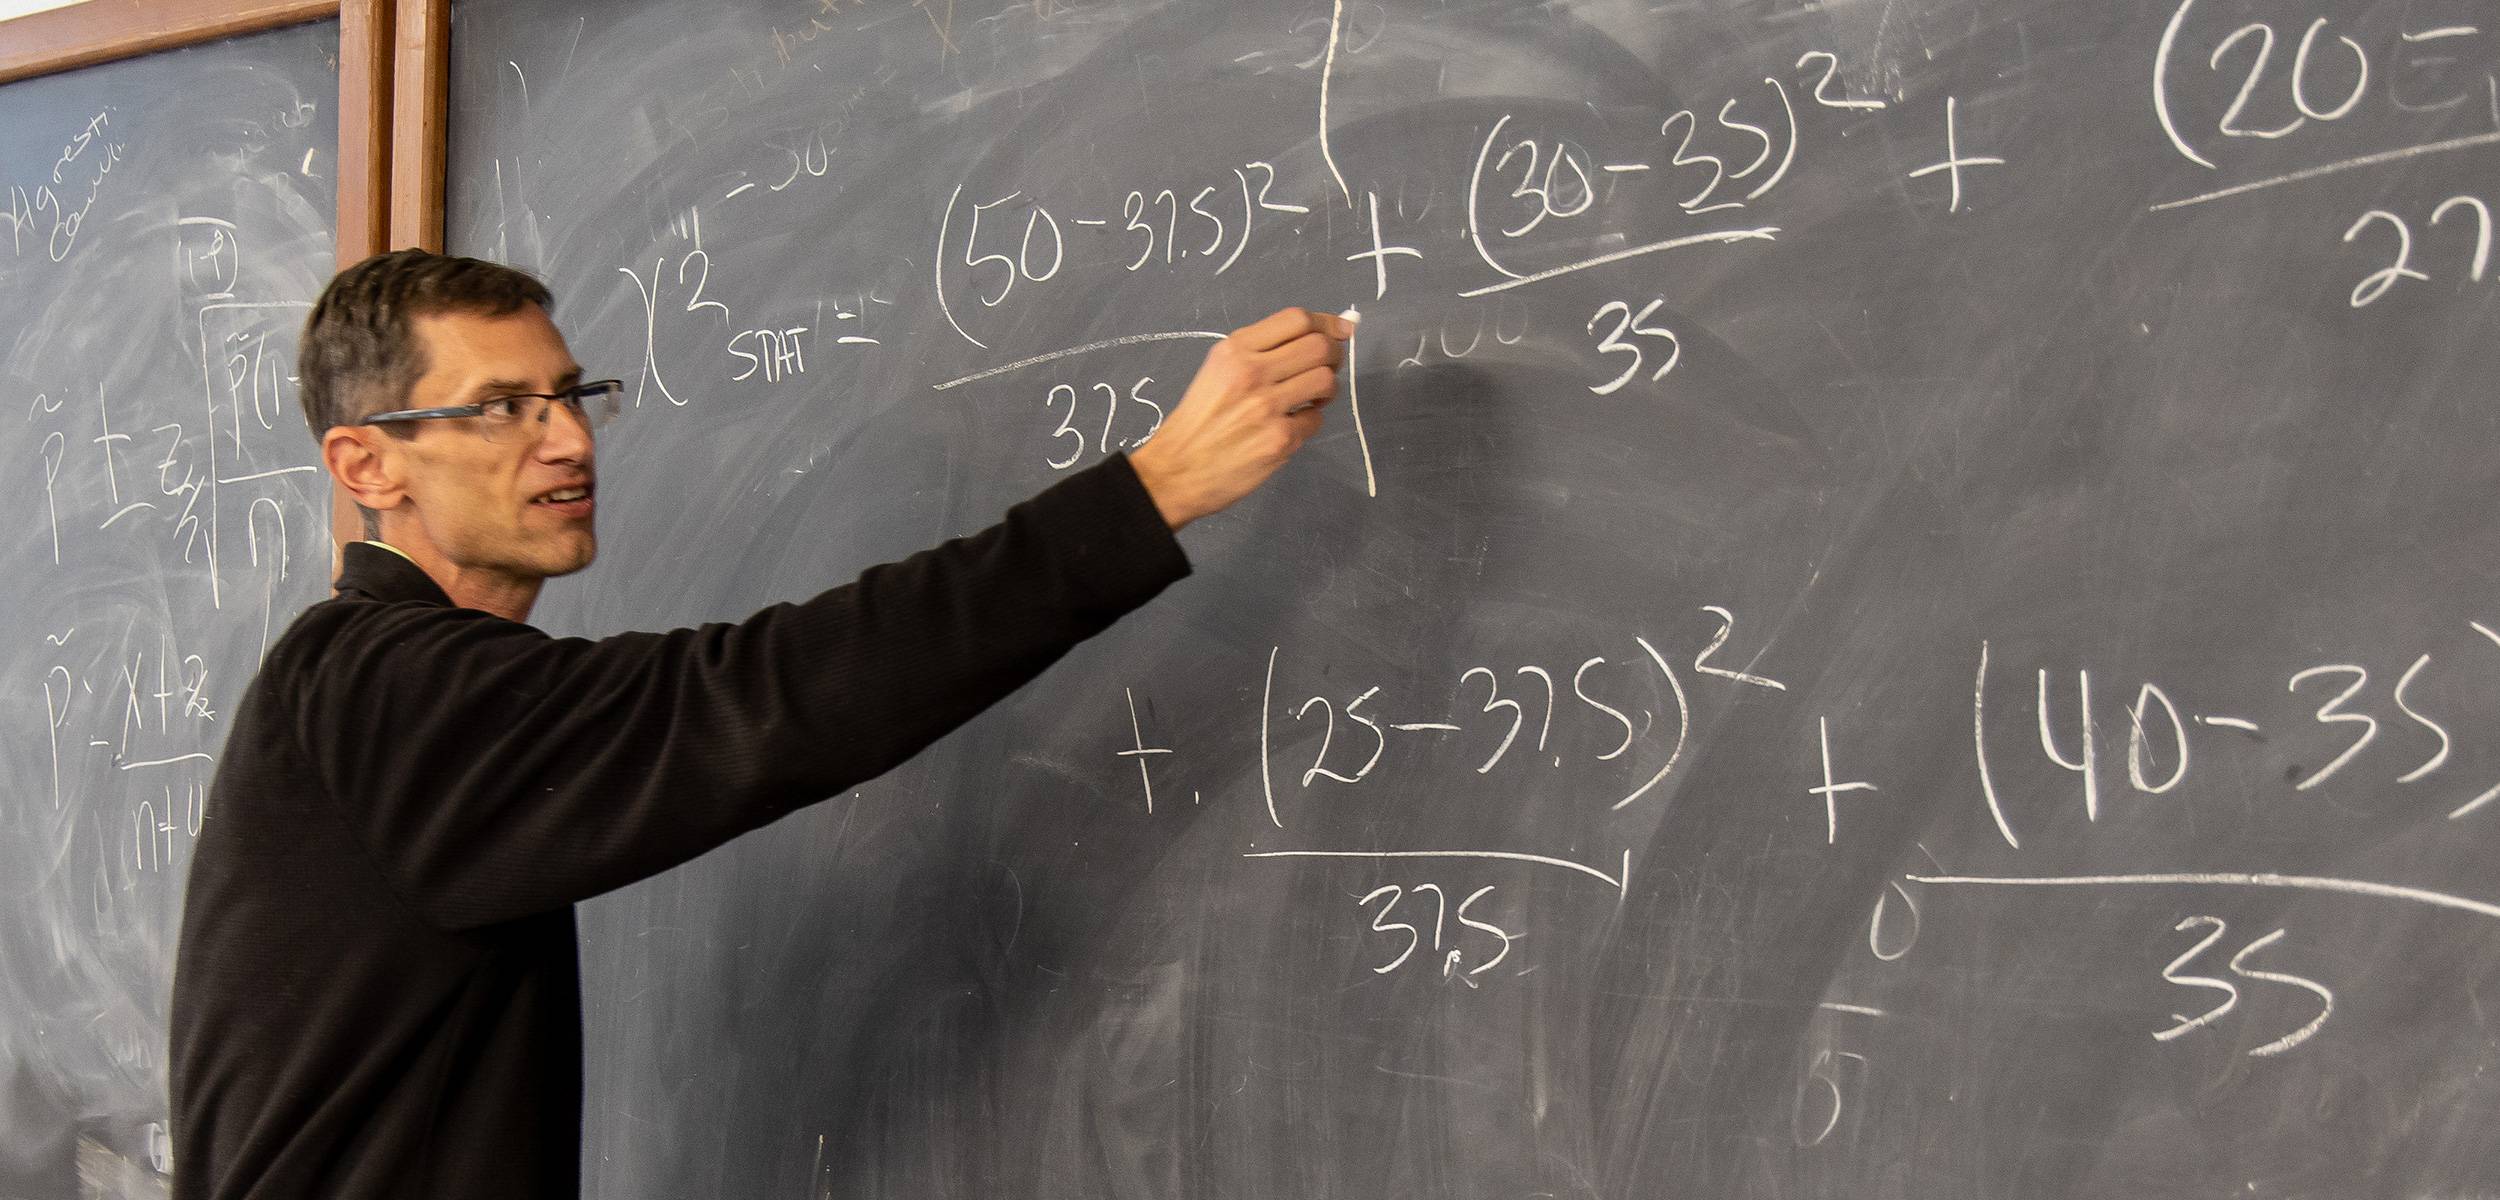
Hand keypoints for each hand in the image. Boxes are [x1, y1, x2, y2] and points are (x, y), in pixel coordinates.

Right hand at [1128, 307, 1354, 529]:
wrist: (1175, 470)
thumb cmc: (1198, 419)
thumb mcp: (1217, 370)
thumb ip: (1259, 353)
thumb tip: (1315, 337)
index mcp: (1234, 350)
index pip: (1296, 320)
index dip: (1327, 323)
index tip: (1342, 330)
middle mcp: (1252, 372)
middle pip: (1319, 347)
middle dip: (1334, 355)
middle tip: (1328, 368)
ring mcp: (1267, 407)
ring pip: (1325, 381)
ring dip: (1327, 389)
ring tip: (1311, 398)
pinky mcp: (1280, 440)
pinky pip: (1316, 420)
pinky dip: (1309, 421)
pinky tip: (1291, 425)